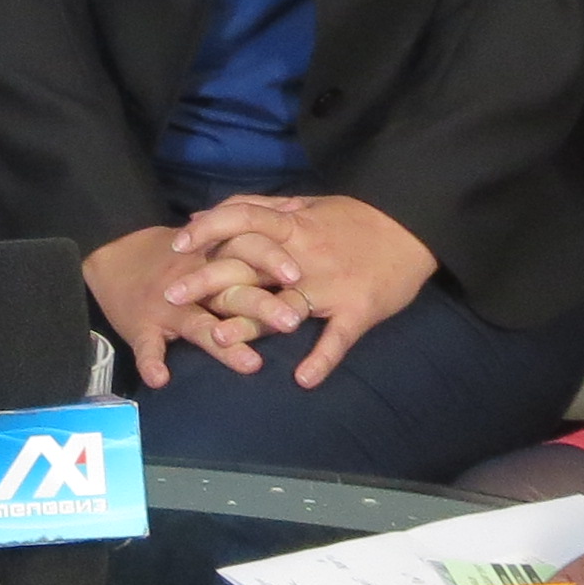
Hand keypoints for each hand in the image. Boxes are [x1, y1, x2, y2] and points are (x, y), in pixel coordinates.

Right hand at [82, 226, 294, 387]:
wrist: (113, 256)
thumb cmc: (173, 258)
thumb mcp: (208, 245)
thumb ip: (244, 250)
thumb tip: (297, 260)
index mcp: (212, 258)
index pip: (245, 251)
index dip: (271, 261)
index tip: (298, 276)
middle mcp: (193, 281)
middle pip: (232, 291)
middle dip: (262, 306)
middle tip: (293, 322)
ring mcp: (167, 306)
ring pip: (198, 324)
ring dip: (224, 345)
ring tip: (251, 364)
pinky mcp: (142, 326)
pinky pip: (147, 347)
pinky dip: (151, 362)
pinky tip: (160, 378)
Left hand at [166, 193, 438, 385]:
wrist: (412, 226)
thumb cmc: (355, 219)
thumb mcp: (308, 204)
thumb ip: (263, 210)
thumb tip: (213, 214)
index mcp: (293, 226)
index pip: (243, 219)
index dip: (209, 228)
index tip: (177, 243)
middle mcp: (305, 255)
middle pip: (250, 265)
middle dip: (208, 280)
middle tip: (171, 297)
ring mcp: (330, 284)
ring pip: (286, 303)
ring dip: (253, 322)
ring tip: (221, 339)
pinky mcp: (358, 309)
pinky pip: (338, 337)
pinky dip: (322, 358)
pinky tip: (303, 380)